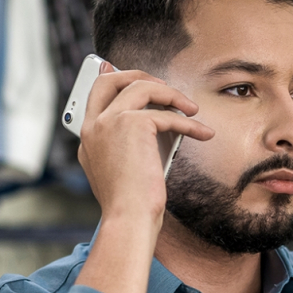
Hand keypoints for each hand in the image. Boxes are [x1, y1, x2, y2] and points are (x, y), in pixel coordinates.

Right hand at [74, 64, 213, 292]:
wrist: (130, 217)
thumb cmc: (132, 204)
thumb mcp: (127, 168)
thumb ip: (133, 143)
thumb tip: (162, 124)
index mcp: (88, 138)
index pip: (97, 96)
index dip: (116, 82)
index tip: (136, 79)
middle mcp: (93, 126)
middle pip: (111, 79)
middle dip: (139, 76)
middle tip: (165, 87)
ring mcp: (109, 122)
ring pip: (142, 87)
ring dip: (171, 94)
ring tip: (192, 109)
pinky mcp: (131, 124)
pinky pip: (167, 114)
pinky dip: (189, 123)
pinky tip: (203, 132)